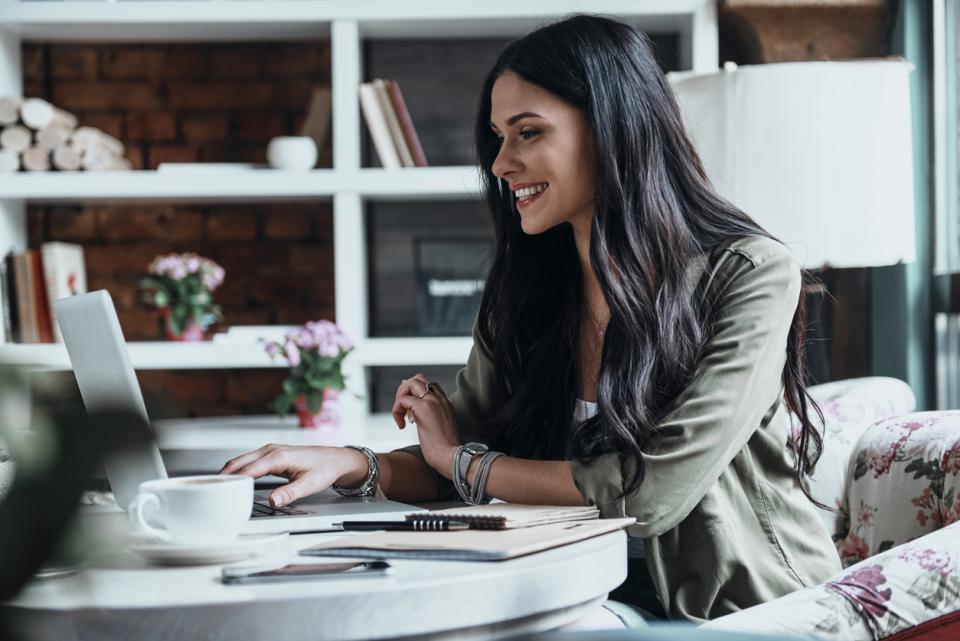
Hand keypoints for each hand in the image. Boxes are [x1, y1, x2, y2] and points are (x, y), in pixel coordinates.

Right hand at [219, 444, 366, 507]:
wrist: (335, 459)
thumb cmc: (324, 468)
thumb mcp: (310, 484)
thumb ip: (290, 493)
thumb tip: (272, 501)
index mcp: (278, 456)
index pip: (248, 470)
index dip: (232, 481)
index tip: (218, 492)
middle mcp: (270, 450)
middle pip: (238, 463)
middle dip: (222, 476)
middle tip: (207, 492)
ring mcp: (268, 451)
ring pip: (240, 461)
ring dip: (226, 473)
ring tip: (213, 489)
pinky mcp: (269, 456)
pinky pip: (247, 462)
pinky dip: (235, 471)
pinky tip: (230, 482)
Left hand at [392, 373, 459, 477]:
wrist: (450, 456)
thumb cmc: (445, 450)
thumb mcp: (440, 430)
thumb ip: (431, 420)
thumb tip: (415, 417)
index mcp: (445, 404)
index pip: (429, 386)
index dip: (414, 393)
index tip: (409, 409)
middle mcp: (440, 399)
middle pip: (418, 378)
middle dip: (405, 390)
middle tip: (402, 408)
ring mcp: (432, 402)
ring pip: (411, 383)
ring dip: (400, 396)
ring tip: (400, 414)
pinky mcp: (423, 408)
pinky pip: (403, 400)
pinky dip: (397, 410)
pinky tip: (401, 425)